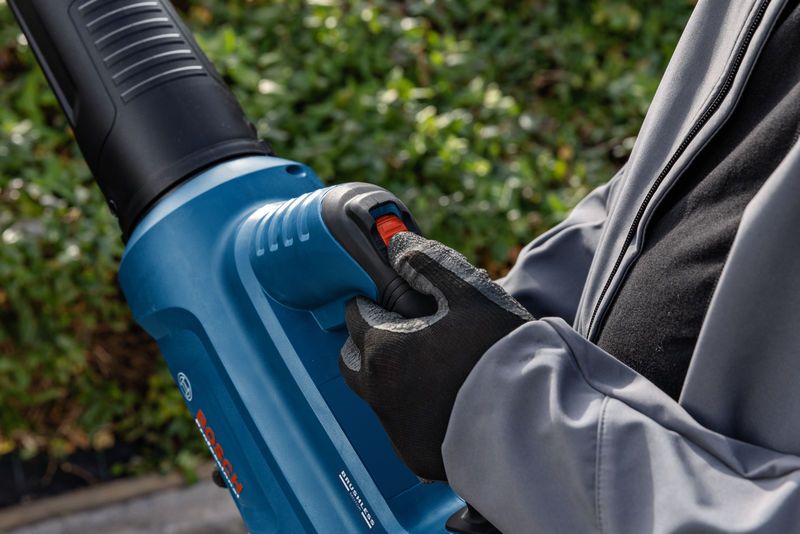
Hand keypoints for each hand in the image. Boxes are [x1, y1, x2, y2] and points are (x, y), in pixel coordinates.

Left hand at [339, 232, 532, 480]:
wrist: (532, 421)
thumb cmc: (498, 351)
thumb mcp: (469, 293)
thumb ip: (429, 264)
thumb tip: (397, 245)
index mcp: (383, 349)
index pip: (355, 314)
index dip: (373, 300)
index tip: (394, 299)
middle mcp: (378, 391)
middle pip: (352, 358)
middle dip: (367, 340)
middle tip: (402, 331)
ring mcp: (394, 428)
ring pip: (374, 392)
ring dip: (388, 375)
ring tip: (427, 364)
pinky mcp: (413, 454)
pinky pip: (399, 424)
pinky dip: (411, 408)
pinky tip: (443, 398)